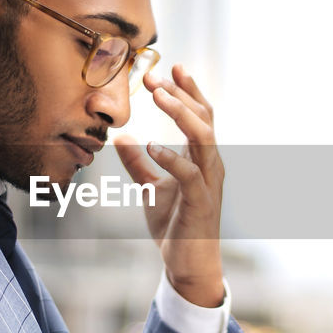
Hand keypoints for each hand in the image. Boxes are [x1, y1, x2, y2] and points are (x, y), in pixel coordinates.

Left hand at [114, 64, 224, 307]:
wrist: (187, 265)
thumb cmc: (174, 226)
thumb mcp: (150, 189)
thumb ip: (138, 163)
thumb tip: (121, 137)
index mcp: (202, 159)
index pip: (201, 116)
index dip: (188, 90)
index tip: (171, 66)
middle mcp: (211, 166)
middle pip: (204, 119)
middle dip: (180, 94)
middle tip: (154, 76)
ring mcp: (209, 184)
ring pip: (203, 138)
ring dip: (180, 114)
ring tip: (158, 95)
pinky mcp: (200, 203)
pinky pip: (190, 174)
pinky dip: (172, 157)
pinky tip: (152, 145)